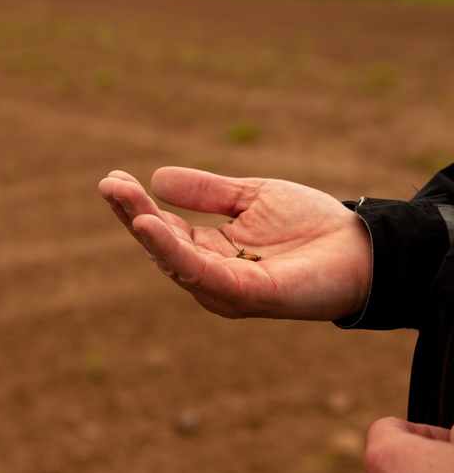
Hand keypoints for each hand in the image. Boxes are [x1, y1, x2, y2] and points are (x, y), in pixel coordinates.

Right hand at [98, 167, 371, 320]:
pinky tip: (151, 224)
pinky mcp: (244, 295)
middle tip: (107, 184)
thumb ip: (207, 192)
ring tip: (121, 197)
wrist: (364, 247)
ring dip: (144, 229)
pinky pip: (199, 272)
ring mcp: (224, 289)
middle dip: (132, 214)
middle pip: (160, 245)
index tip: (113, 179)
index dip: (137, 205)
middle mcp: (210, 275)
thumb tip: (157, 177)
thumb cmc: (311, 226)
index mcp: (209, 252)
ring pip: (172, 259)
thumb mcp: (250, 198)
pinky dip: (171, 250)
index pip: (163, 229)